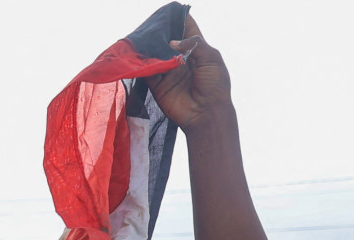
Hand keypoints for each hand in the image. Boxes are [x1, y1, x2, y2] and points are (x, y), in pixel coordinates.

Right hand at [149, 16, 230, 130]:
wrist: (206, 114)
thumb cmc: (215, 86)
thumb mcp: (212, 59)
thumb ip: (194, 45)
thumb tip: (171, 42)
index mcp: (197, 49)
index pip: (186, 29)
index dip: (178, 19)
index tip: (168, 11)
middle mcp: (181, 58)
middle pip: (167, 40)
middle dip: (160, 32)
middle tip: (151, 25)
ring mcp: (168, 71)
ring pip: (155, 54)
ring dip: (149, 47)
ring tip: (141, 37)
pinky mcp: (157, 85)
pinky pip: (147, 71)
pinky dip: (143, 64)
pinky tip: (139, 56)